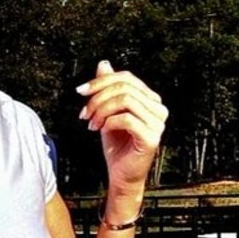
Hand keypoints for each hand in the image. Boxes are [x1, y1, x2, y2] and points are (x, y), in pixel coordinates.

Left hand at [76, 61, 167, 192]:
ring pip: (125, 100)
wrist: (121, 174)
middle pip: (124, 87)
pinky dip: (108, 122)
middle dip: (98, 97)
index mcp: (150, 99)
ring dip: (101, 110)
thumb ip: (107, 88)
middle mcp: (158, 108)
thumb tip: (104, 63)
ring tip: (91, 124)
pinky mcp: (152, 138)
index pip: (126, 78)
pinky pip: (127, 119)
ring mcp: (158, 123)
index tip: (80, 91)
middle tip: (84, 113)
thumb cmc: (117, 145)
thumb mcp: (107, 112)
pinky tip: (101, 130)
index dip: (100, 81)